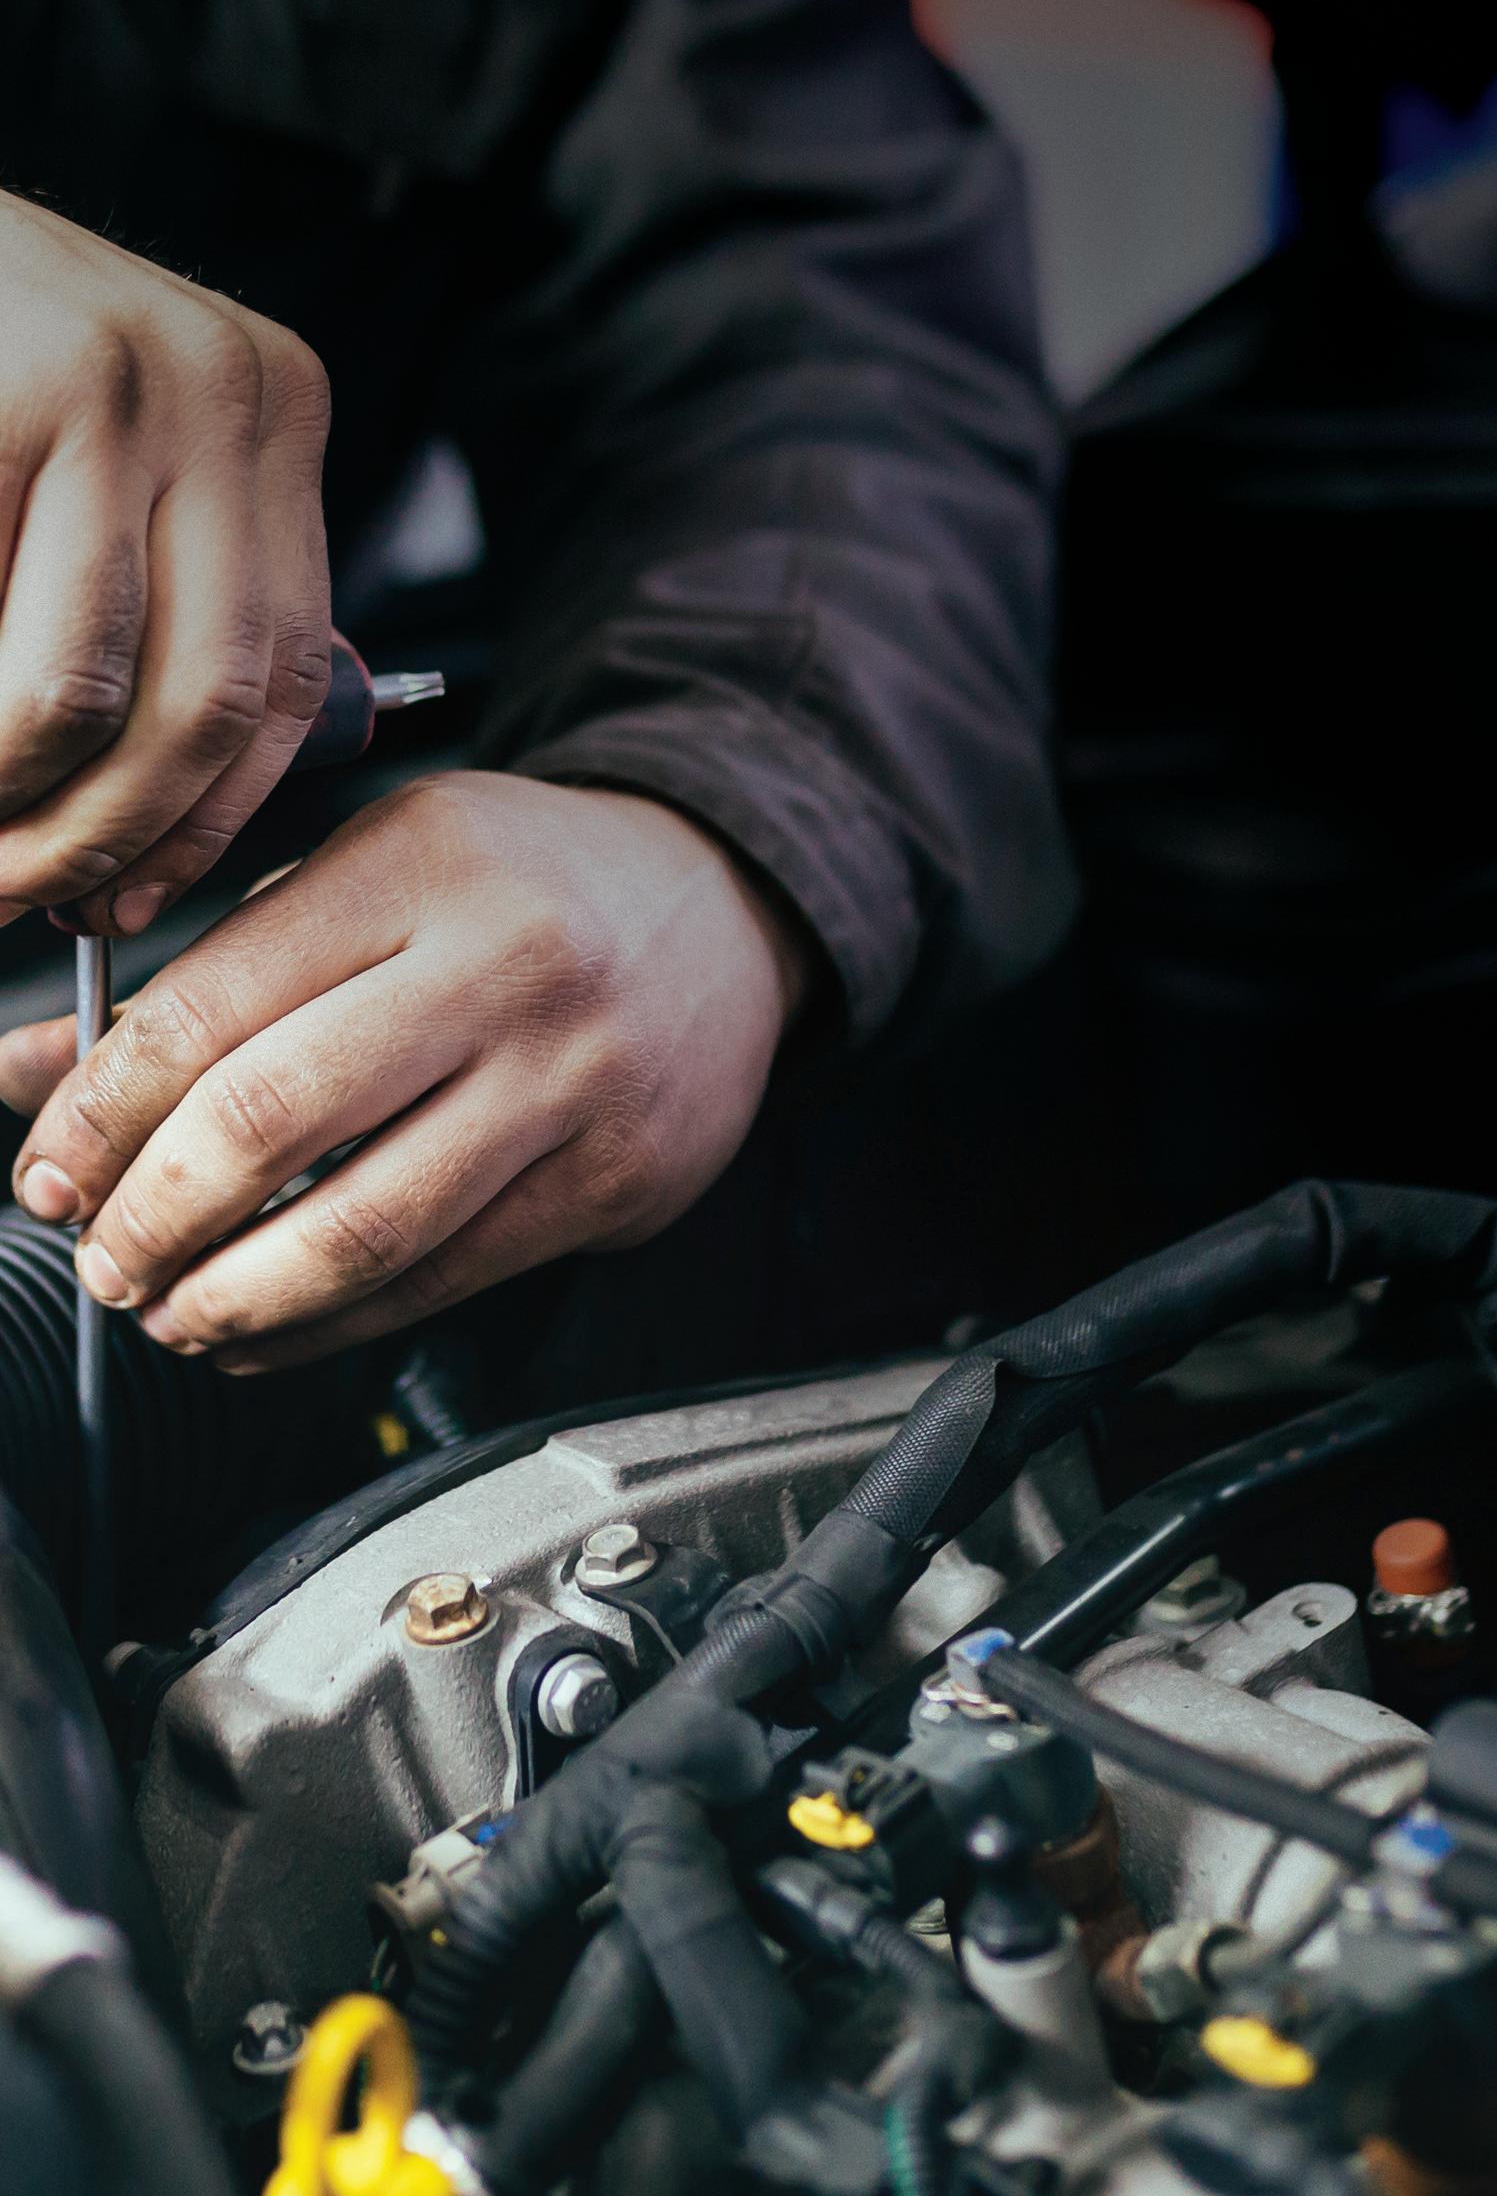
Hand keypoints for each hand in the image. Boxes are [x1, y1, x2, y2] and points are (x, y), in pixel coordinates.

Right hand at [0, 193, 333, 931]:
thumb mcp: (100, 458)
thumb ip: (158, 590)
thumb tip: (158, 827)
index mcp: (274, 413)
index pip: (291, 678)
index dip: (211, 819)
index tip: (136, 898)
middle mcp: (225, 390)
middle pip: (208, 700)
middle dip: (107, 833)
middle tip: (22, 893)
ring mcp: (116, 382)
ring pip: (82, 687)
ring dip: (11, 794)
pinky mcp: (7, 392)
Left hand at [0, 774, 808, 1366]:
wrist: (728, 908)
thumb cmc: (529, 886)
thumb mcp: (370, 870)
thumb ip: (212, 969)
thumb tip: (35, 1075)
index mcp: (420, 866)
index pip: (211, 1008)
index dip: (101, 1114)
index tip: (50, 1172)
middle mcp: (506, 966)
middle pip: (275, 1120)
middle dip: (155, 1217)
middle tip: (103, 1258)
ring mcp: (573, 1079)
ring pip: (366, 1228)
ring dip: (236, 1296)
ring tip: (172, 1312)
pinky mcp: (617, 1176)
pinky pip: (449, 1278)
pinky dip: (336, 1326)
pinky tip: (270, 1329)